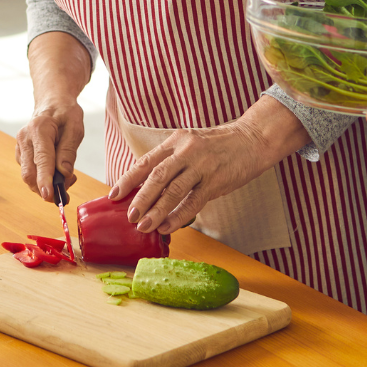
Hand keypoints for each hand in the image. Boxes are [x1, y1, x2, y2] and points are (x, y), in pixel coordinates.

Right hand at [18, 31, 91, 201]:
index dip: (45, 179)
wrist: (51, 102)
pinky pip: (30, 172)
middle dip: (46, 189)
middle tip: (67, 191)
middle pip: (29, 173)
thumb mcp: (75, 127)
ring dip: (46, 185)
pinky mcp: (20, 153)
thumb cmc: (65, 113)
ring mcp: (20, 146)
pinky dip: (42, 179)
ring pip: (28, 176)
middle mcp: (24, 138)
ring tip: (67, 177)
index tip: (49, 195)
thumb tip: (64, 173)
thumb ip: (69, 150)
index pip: (41, 159)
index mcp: (39, 129)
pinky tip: (57, 172)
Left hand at [109, 96, 309, 233]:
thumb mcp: (191, 144)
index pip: (146, 161)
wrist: (252, 139)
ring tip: (143, 226)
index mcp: (175, 140)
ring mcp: (201, 165)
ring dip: (156, 210)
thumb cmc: (218, 145)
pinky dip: (178, 216)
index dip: (128, 179)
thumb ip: (172, 161)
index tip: (114, 195)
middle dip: (139, 198)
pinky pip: (193, 201)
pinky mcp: (216, 181)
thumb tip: (148, 185)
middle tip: (129, 216)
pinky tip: (167, 227)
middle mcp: (186, 151)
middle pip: (156, 176)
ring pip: (173, 190)